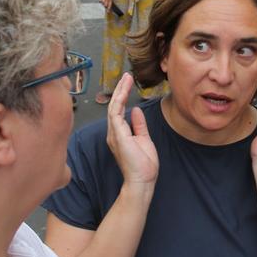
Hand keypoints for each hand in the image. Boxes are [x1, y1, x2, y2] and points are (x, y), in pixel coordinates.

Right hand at [107, 73, 158, 189]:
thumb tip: (135, 110)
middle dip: (120, 90)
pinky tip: (124, 91)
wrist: (142, 180)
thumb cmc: (143, 165)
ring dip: (120, 91)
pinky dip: (119, 101)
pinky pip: (115, 114)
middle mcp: (114, 132)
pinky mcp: (118, 135)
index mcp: (120, 133)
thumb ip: (139, 124)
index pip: (119, 110)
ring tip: (126, 79)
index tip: (128, 83)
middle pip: (114, 106)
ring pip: (113, 107)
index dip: (123, 95)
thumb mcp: (143, 139)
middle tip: (126, 76)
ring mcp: (114, 134)